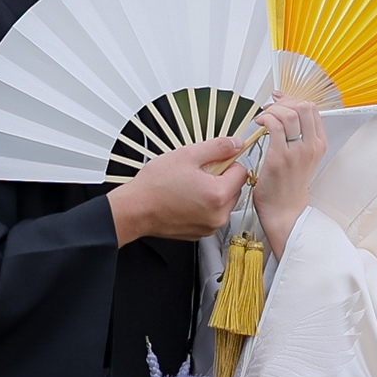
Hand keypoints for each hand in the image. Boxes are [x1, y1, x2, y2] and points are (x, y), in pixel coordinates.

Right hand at [111, 138, 247, 243]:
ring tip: (188, 187)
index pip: (241, 171)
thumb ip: (217, 147)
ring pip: (223, 202)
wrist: (134, 209)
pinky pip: (210, 215)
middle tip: (196, 173)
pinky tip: (184, 199)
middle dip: (220, 178)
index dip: (228, 162)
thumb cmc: (155, 185)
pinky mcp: (199, 233)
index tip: (214, 161)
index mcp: (219, 195)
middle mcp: (218, 215)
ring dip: (212, 192)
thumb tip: (236, 143)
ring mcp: (209, 227)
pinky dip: (203, 206)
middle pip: (234, 188)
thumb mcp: (187, 155)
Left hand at [247, 98, 324, 257]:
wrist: (285, 211)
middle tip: (271, 108)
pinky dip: (266, 119)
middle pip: (304, 106)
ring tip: (264, 117)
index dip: (293, 99)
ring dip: (273, 110)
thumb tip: (285, 115)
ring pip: (290, 113)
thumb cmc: (289, 186)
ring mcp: (298, 151)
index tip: (280, 100)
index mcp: (319, 144)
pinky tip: (260, 124)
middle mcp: (312, 146)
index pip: (312, 109)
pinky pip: (275, 126)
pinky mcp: (281, 157)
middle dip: (284, 102)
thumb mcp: (303, 158)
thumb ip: (298, 137)